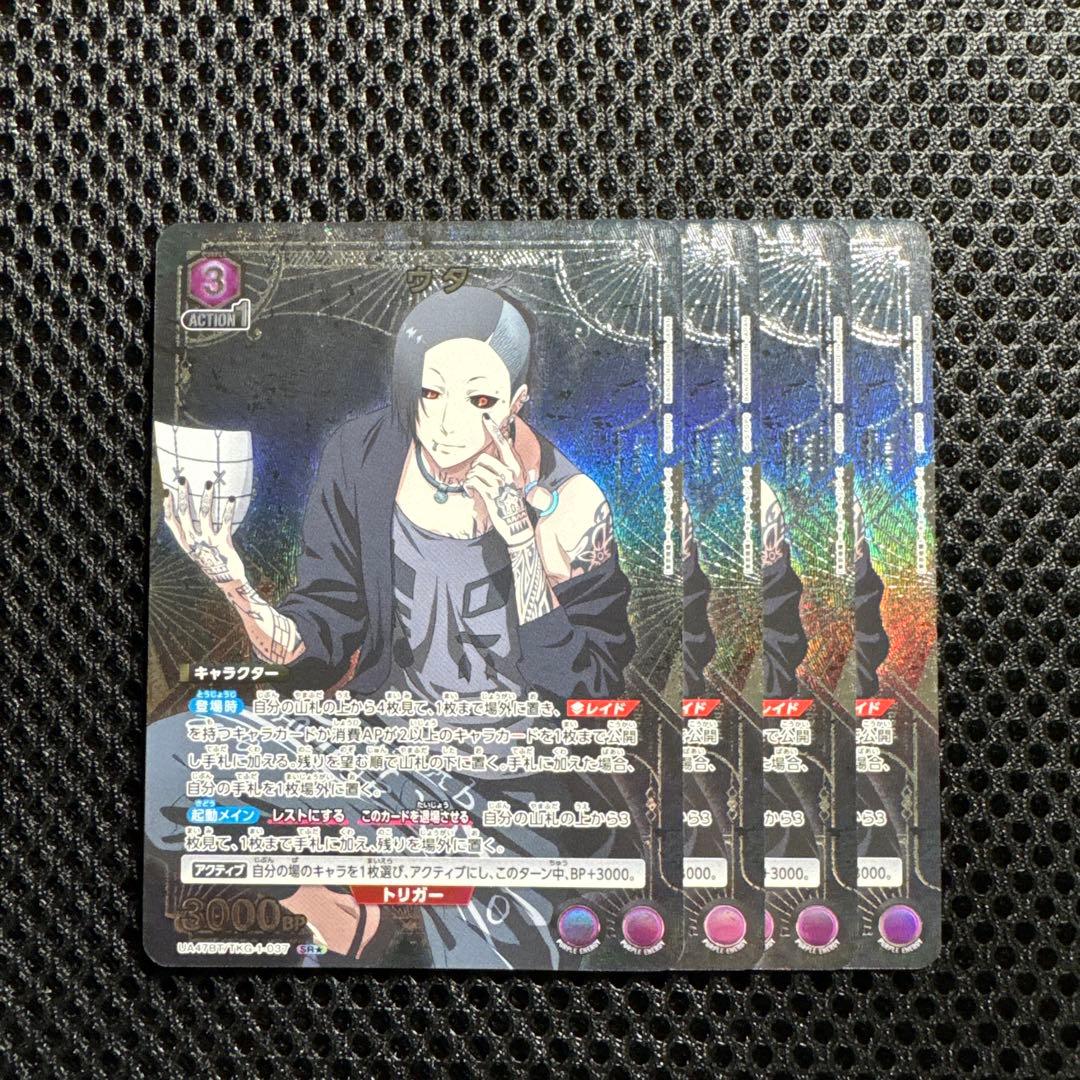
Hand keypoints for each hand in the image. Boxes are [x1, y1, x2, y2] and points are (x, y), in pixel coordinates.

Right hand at [162, 478, 246, 585]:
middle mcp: (194, 541)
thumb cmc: (213, 563)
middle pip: (185, 514)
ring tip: (208, 484)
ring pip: (204, 514)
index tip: (167, 492)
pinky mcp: (223, 542)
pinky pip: (225, 522)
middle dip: (183, 495)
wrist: (228, 581)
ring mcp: (208, 541)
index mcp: (186, 544)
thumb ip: (193, 536)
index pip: (172, 522)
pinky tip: (231, 498)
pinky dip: (228, 509)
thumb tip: (191, 518)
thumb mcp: (197, 551)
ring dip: (206, 497)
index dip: (168, 506)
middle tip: (183, 480)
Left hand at [463, 414, 533, 547]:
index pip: (503, 444)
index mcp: (515, 467)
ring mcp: (500, 482)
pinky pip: (472, 481)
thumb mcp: (514, 481)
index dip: (494, 429)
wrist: (516, 523)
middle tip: (478, 479)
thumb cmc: (512, 501)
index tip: (486, 418)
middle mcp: (509, 472)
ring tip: (476, 488)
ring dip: (471, 479)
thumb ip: (508, 464)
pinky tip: (472, 493)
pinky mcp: (491, 493)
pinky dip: (469, 487)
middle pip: (482, 459)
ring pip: (475, 470)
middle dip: (476, 468)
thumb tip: (505, 443)